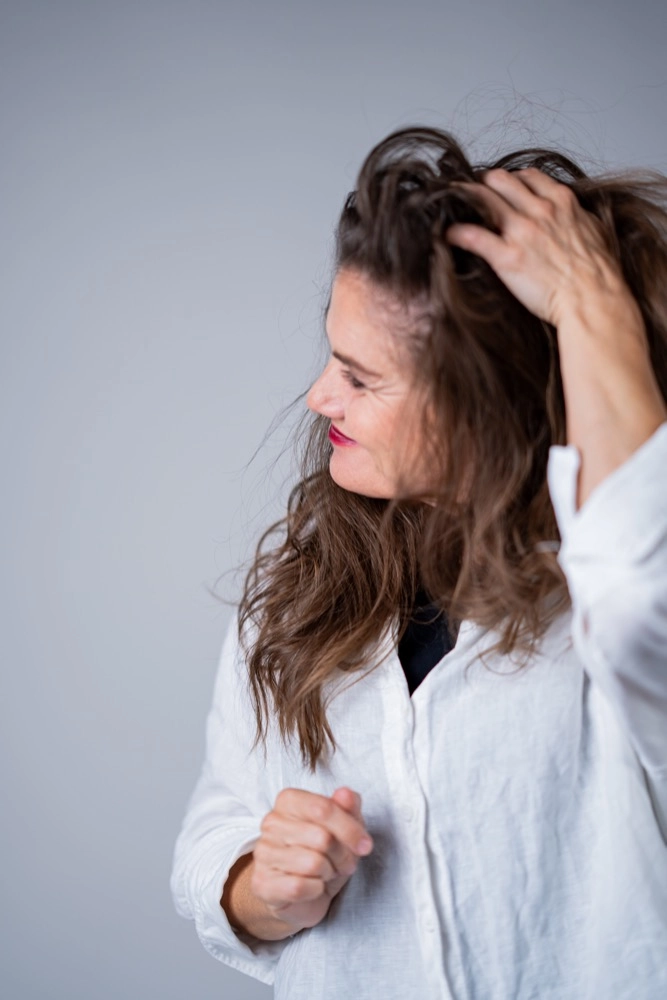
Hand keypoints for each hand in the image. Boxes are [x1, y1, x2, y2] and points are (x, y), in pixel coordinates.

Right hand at [249, 786, 372, 933]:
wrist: (301, 892)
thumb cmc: (324, 854)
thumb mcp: (343, 829)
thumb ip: (349, 808)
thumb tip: (346, 794)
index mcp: (289, 801)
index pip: (324, 808)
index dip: (351, 829)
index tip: (365, 845)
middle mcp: (272, 823)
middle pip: (323, 838)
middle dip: (342, 856)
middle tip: (342, 862)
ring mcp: (264, 852)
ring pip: (313, 864)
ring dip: (328, 873)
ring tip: (325, 872)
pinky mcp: (262, 883)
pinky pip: (299, 887)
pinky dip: (315, 890)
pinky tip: (311, 887)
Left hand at [444, 167, 629, 327]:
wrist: (593, 300)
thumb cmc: (598, 273)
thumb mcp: (594, 230)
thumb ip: (576, 216)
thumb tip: (570, 213)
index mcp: (561, 202)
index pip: (527, 176)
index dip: (510, 180)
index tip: (501, 189)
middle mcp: (540, 210)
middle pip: (500, 180)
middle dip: (483, 184)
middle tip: (471, 196)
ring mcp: (522, 232)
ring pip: (483, 199)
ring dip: (464, 200)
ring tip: (451, 207)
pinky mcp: (507, 257)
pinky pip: (472, 235)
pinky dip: (456, 232)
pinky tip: (447, 235)